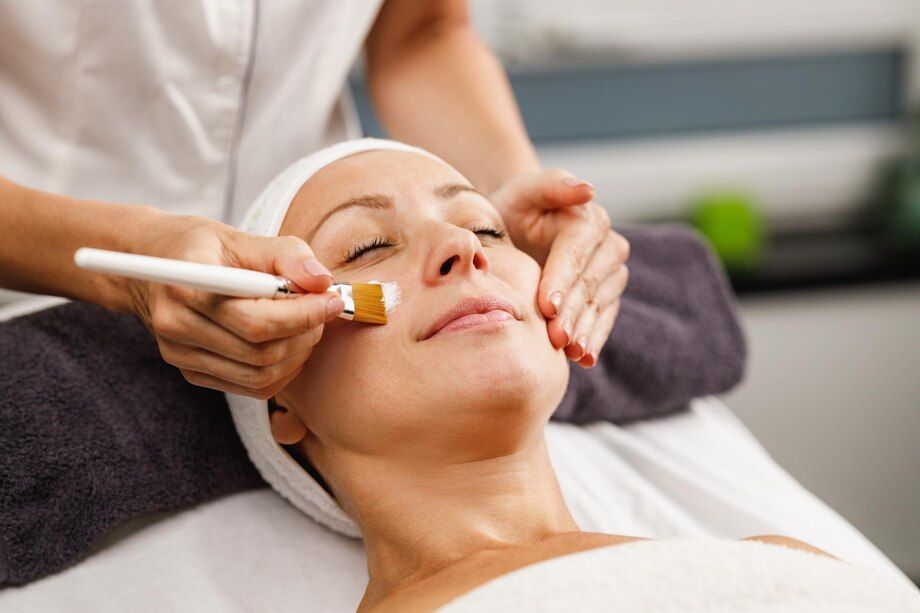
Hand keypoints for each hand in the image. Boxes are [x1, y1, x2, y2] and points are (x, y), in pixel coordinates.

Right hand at [125, 215, 343, 397]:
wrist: (151, 263)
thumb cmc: (200, 246)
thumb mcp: (242, 237)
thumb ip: (286, 255)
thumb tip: (323, 281)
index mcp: (186, 287)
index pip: (256, 320)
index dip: (303, 315)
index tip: (331, 299)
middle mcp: (177, 326)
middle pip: (260, 352)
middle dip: (305, 333)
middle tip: (323, 309)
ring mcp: (181, 355)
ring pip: (259, 375)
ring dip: (298, 353)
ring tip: (308, 323)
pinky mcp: (191, 373)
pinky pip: (251, 386)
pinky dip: (282, 370)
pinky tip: (289, 343)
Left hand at [490, 170, 629, 367]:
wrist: (518, 229)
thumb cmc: (516, 209)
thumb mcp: (524, 191)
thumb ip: (551, 185)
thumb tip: (587, 189)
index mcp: (589, 220)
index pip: (575, 254)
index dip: (561, 280)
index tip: (546, 306)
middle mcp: (608, 246)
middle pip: (589, 284)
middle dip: (572, 312)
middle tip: (555, 338)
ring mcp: (611, 274)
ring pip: (599, 305)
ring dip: (586, 330)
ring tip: (570, 352)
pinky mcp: (607, 297)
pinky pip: (604, 320)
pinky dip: (595, 339)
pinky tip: (584, 358)